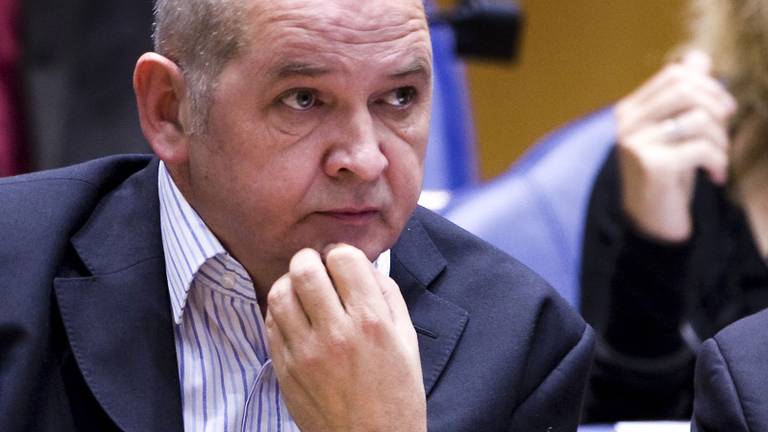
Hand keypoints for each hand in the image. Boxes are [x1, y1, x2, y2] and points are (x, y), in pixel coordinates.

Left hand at [265, 244, 425, 431]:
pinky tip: (295, 316)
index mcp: (372, 322)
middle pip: (305, 268)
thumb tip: (364, 266)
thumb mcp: (407, 341)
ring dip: (290, 283)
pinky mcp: (285, 368)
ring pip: (279, 292)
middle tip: (317, 268)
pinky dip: (279, 310)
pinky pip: (270, 322)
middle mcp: (336, 333)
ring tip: (302, 291)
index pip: (343, 258)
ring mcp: (305, 352)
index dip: (342, 253)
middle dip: (310, 259)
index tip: (342, 261)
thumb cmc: (396, 395)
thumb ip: (387, 296)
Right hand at [615, 50, 736, 240]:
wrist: (650, 222)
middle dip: (718, 108)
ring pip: (699, 118)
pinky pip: (702, 148)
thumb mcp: (673, 131)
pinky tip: (715, 176)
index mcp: (629, 111)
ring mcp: (636, 144)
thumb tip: (697, 58)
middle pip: (687, 89)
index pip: (676, 74)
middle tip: (725, 131)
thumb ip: (682, 96)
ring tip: (718, 159)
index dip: (709, 85)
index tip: (721, 110)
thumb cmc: (666, 174)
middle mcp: (627, 124)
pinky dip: (719, 162)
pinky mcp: (652, 166)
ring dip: (721, 140)